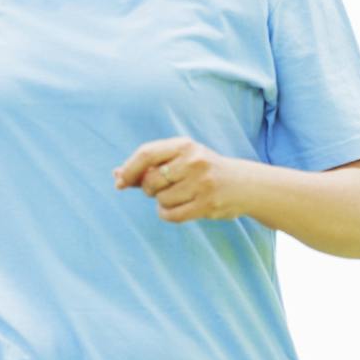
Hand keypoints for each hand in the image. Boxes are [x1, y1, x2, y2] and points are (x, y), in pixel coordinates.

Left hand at [114, 137, 250, 222]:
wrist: (243, 185)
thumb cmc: (203, 171)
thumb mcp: (181, 159)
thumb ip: (150, 166)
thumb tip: (117, 176)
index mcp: (185, 145)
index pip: (146, 153)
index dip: (129, 169)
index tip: (120, 182)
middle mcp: (194, 160)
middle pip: (151, 180)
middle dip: (150, 189)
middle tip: (163, 188)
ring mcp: (202, 182)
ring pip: (161, 199)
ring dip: (163, 202)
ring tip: (180, 196)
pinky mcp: (207, 203)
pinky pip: (171, 214)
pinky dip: (168, 214)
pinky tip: (179, 208)